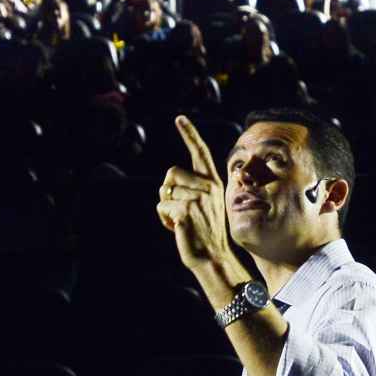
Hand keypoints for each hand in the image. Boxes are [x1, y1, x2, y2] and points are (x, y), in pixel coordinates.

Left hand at [156, 115, 232, 270]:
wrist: (213, 257)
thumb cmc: (204, 232)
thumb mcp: (203, 205)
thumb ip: (192, 189)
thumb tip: (169, 183)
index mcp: (213, 182)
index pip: (200, 152)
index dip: (189, 134)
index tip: (178, 118)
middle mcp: (208, 186)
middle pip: (171, 173)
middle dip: (167, 190)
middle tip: (180, 210)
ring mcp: (198, 198)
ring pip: (164, 192)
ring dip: (166, 208)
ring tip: (181, 221)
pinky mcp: (186, 210)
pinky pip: (162, 207)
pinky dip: (164, 219)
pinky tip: (178, 228)